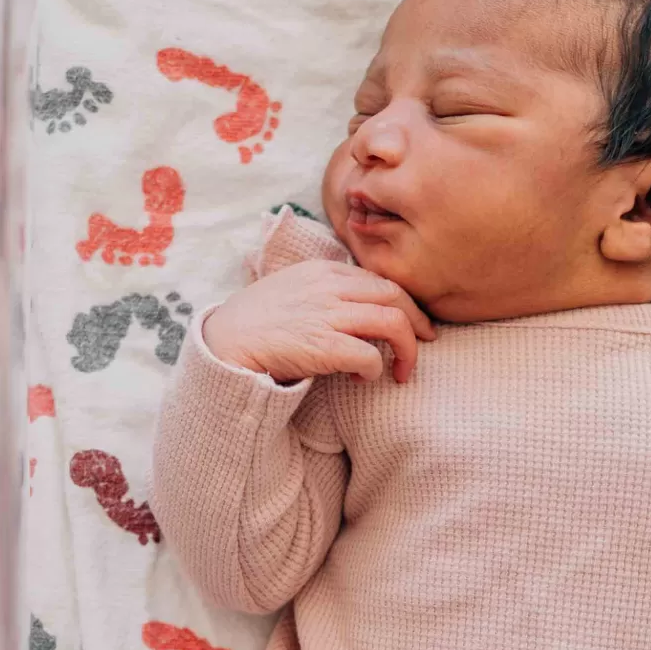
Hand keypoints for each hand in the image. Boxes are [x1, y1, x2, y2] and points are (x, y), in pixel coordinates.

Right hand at [203, 259, 433, 383]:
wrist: (224, 343)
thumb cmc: (256, 322)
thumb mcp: (292, 289)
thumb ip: (324, 291)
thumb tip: (358, 308)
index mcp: (323, 271)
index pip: (379, 279)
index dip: (404, 302)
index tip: (412, 322)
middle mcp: (329, 287)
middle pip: (395, 295)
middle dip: (418, 322)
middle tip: (426, 343)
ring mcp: (326, 315)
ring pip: (393, 322)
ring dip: (408, 350)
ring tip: (403, 371)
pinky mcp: (322, 346)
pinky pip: (369, 355)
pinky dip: (375, 370)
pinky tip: (362, 378)